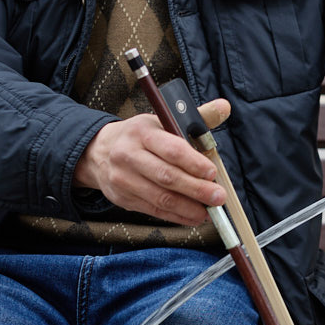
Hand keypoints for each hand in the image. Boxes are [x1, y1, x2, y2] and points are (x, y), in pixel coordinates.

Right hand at [73, 99, 231, 224]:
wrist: (99, 152)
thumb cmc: (139, 135)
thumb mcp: (162, 120)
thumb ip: (196, 118)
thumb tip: (225, 107)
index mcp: (142, 132)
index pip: (171, 149)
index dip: (193, 163)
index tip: (212, 173)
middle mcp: (129, 155)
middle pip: (167, 177)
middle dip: (196, 189)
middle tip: (218, 197)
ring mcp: (124, 179)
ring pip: (161, 198)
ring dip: (188, 207)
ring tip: (209, 212)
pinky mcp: (123, 199)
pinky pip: (154, 211)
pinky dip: (177, 216)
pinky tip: (193, 217)